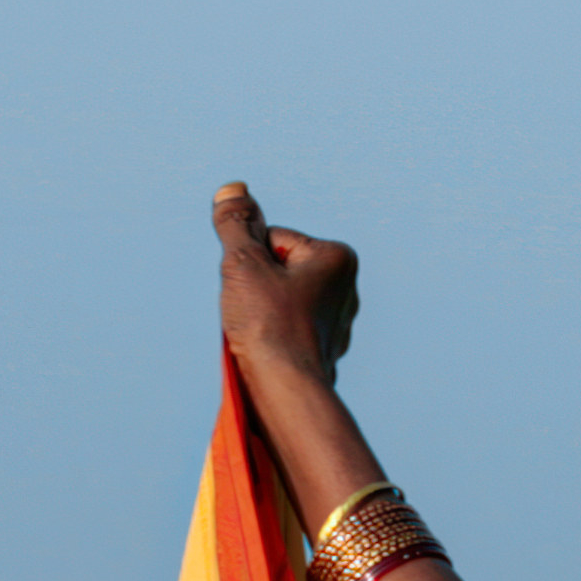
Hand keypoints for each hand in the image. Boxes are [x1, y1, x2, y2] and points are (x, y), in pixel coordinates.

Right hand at [212, 181, 357, 389]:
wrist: (286, 392)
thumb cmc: (269, 325)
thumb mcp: (244, 262)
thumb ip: (236, 223)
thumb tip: (233, 189)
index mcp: (338, 257)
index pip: (272, 239)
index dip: (251, 262)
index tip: (256, 291)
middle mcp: (347, 288)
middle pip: (278, 270)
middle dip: (259, 288)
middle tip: (258, 315)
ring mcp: (339, 323)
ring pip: (281, 302)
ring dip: (263, 314)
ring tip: (265, 337)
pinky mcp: (326, 352)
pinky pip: (288, 331)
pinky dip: (274, 338)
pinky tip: (272, 355)